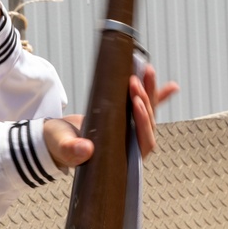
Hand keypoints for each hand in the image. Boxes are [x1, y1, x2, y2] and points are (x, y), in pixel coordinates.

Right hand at [45, 64, 178, 168]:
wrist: (55, 138)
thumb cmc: (59, 145)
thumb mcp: (62, 146)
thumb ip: (72, 150)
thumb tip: (86, 150)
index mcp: (120, 157)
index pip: (143, 142)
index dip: (144, 124)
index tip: (137, 105)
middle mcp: (129, 145)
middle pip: (148, 123)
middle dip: (145, 101)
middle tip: (133, 82)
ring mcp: (128, 131)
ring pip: (148, 112)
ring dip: (150, 92)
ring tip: (147, 71)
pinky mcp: (124, 118)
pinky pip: (145, 106)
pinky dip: (158, 96)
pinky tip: (172, 87)